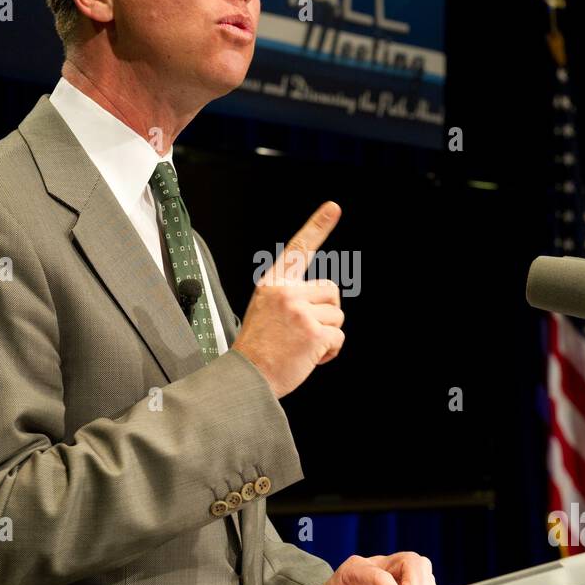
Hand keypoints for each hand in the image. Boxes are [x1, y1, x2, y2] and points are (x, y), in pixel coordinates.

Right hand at [232, 201, 344, 398]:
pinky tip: (308, 357)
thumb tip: (324, 297)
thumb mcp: (266, 309)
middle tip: (302, 331)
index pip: (299, 249)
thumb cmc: (258, 348)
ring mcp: (300, 311)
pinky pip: (338, 338)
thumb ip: (290, 295)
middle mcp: (286, 292)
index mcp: (273, 284)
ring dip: (326, 334)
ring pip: (337, 316)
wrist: (246, 377)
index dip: (318, 226)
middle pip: (331, 291)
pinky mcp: (314, 332)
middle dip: (326, 313)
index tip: (333, 208)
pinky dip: (329, 352)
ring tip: (301, 345)